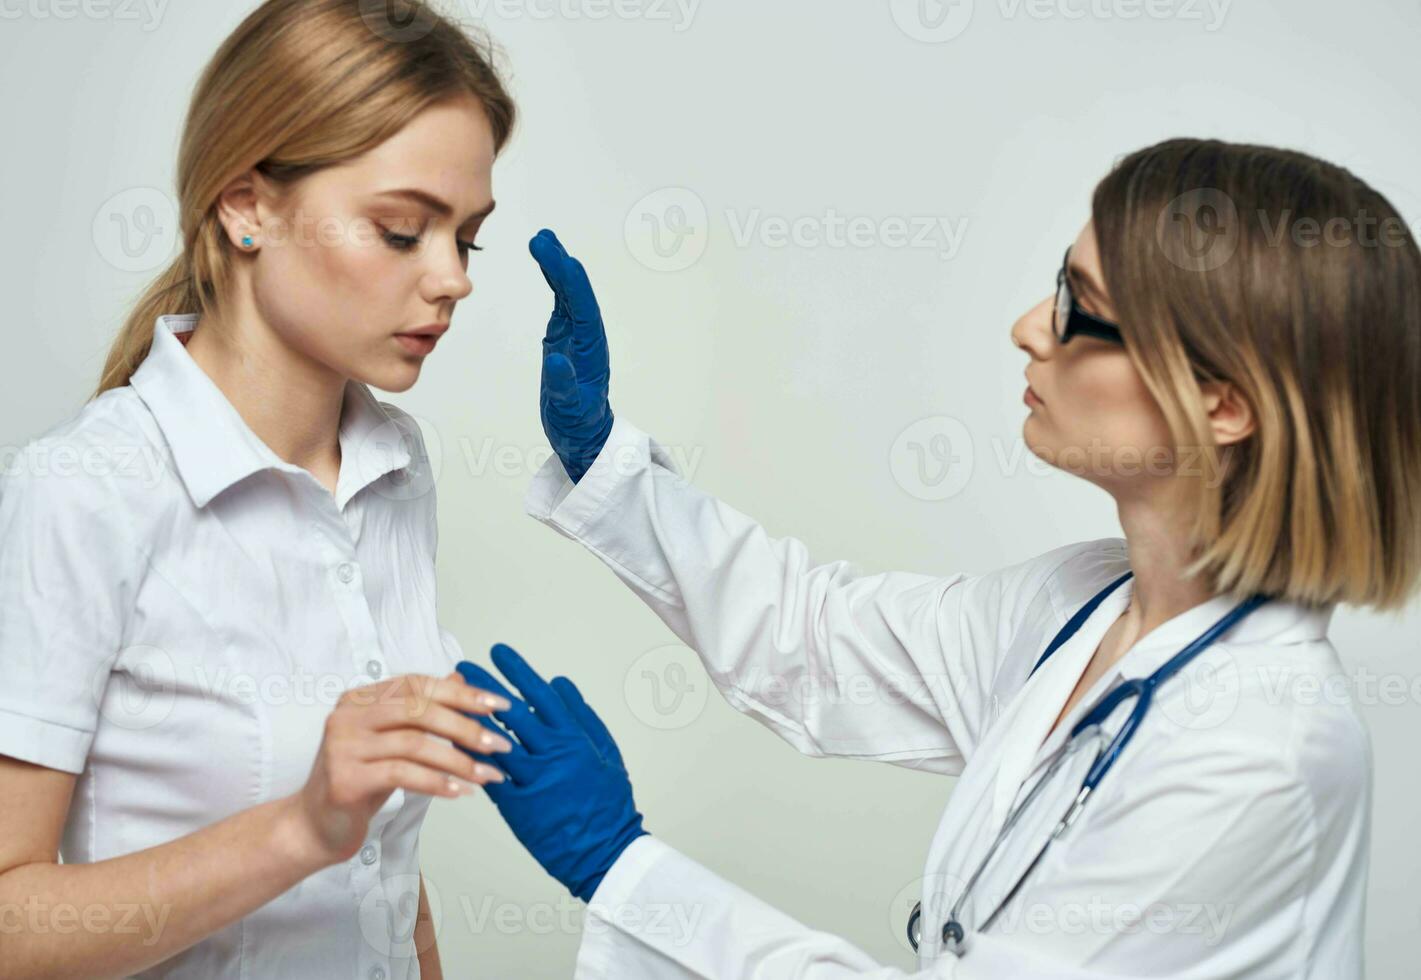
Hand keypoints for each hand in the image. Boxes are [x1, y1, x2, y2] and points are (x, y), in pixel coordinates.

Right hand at [289, 672, 514, 866]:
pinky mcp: (345, 779)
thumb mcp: (393, 740)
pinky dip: (436, 781)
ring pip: (414, 743)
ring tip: (488, 775)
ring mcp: (343, 746)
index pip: (418, 685)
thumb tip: (461, 680)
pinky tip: (459, 792)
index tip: (499, 706)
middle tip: (500, 745)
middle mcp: (348, 716)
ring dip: (459, 760)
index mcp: (360, 698)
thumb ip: (422, 711)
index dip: (462, 693)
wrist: (315, 826)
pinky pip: (401, 774)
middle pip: (419, 710)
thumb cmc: (360, 780)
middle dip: (466, 727)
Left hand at [454, 644, 647, 901]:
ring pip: (494, 742)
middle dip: (484, 686)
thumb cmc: (608, 803)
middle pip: (510, 712)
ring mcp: (532, 779)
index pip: (540, 695)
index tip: (499, 652)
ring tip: (449, 699)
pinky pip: (488, 774)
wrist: (604, 850)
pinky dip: (469, 756)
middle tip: (463, 667)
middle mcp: (551, 754)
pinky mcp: (517, 805)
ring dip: (469, 716)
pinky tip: (451, 740)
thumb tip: (559, 684)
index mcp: (574, 738)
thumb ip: (582, 715)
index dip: (517, 672)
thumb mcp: (606, 752)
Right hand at [530, 228, 613, 482]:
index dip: (570, 281)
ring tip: (542, 240)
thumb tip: (558, 361)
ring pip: (568, 293)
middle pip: (576, 293)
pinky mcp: (565, 336)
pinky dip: (554, 282)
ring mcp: (577, 334)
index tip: (556, 257)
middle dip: (561, 265)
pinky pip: (561, 302)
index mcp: (591, 350)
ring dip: (557, 267)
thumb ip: (564, 389)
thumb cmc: (578, 425)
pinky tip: (546, 265)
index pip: (582, 307)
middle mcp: (587, 336)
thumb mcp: (569, 412)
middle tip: (542, 238)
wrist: (582, 433)